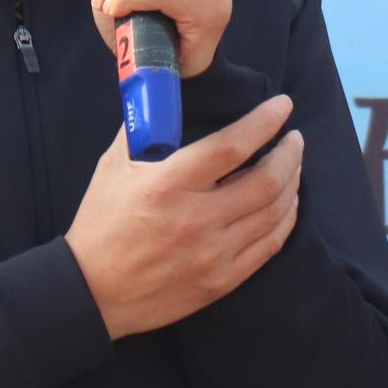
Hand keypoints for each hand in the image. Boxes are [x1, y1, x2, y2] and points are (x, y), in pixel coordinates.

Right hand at [63, 93, 301, 340]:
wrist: (92, 291)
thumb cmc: (101, 224)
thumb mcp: (112, 167)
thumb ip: (141, 130)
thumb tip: (160, 95)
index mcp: (168, 185)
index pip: (231, 146)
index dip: (264, 122)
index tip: (282, 106)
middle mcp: (197, 219)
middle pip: (266, 180)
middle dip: (290, 153)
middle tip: (294, 138)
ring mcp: (214, 254)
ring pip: (275, 213)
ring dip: (292, 183)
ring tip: (293, 165)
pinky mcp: (222, 280)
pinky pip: (270, 245)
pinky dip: (286, 219)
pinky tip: (287, 203)